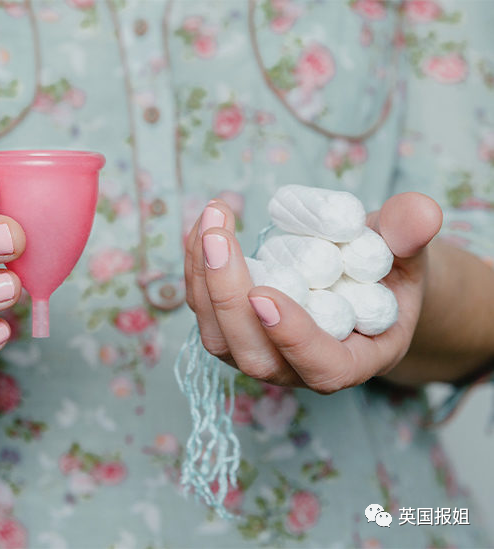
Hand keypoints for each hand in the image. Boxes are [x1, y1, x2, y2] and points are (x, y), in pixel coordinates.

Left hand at [184, 192, 442, 393]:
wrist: (358, 282)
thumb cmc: (387, 273)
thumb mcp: (406, 253)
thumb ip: (410, 237)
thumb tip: (421, 214)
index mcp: (354, 360)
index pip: (322, 368)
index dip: (293, 338)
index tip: (265, 294)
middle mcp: (299, 368)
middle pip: (253, 354)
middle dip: (228, 295)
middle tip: (220, 236)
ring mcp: (260, 351)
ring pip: (217, 335)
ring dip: (203, 276)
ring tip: (212, 219)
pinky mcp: (234, 329)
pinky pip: (204, 308)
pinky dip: (197, 265)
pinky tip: (204, 225)